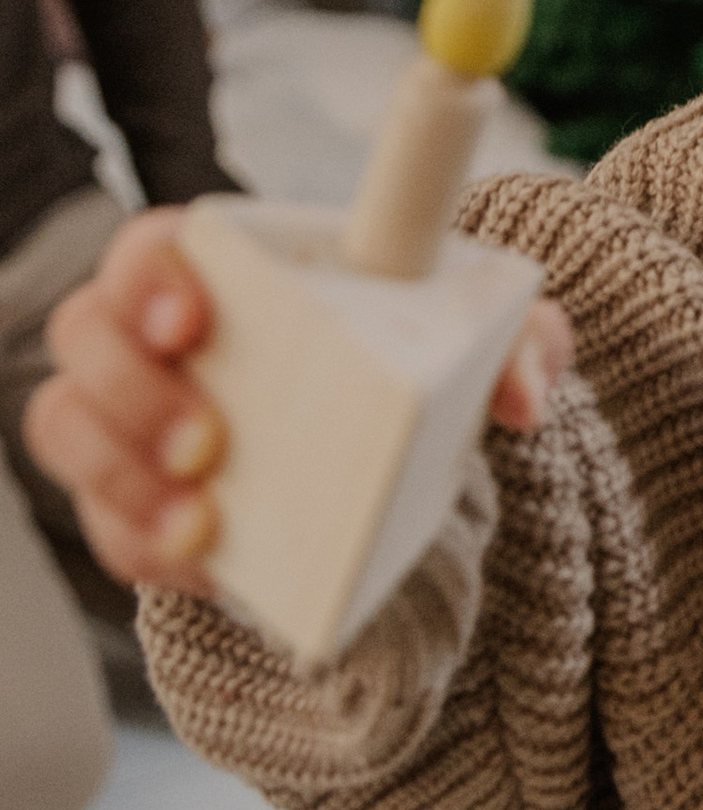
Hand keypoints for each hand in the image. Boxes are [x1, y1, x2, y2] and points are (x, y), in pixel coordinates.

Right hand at [24, 206, 570, 606]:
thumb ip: (518, 343)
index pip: (153, 245)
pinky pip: (102, 523)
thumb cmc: (408, 359)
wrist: (385, 450)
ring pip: (69, 426)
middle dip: (130, 389)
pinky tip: (204, 565)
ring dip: (121, 475)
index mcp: (223, 268)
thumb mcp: (477, 342)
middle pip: (86, 334)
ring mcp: (129, 418)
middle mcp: (152, 334)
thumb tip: (526, 399)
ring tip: (201, 522)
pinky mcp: (130, 498)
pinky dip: (142, 545)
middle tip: (207, 440)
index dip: (151, 275)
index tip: (193, 319)